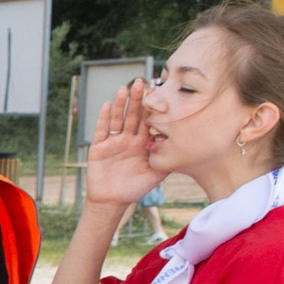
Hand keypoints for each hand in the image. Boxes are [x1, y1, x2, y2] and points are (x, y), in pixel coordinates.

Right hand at [84, 81, 160, 208]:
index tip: (157, 92)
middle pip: (133, 115)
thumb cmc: (135, 189)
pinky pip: (101, 130)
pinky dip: (103, 118)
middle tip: (141, 82)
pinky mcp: (99, 147)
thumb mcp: (156, 175)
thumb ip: (168, 161)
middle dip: (137, 100)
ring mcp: (114, 142)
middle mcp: (129, 139)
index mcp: (143, 143)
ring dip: (120, 105)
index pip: (148, 121)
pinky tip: (106, 105)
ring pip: (118, 119)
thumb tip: (185, 147)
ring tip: (124, 89)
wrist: (112, 201)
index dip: (152, 107)